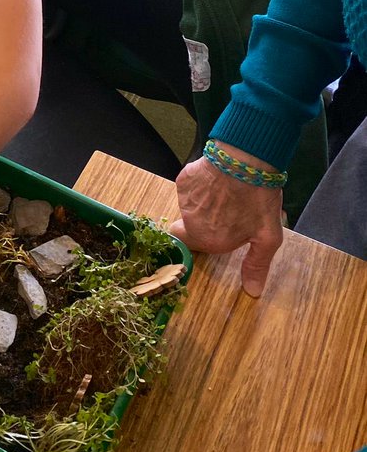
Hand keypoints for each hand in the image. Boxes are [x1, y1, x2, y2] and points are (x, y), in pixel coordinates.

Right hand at [169, 149, 283, 296]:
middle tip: (225, 210)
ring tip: (226, 192)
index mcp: (209, 240)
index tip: (213, 232)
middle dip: (202, 221)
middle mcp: (192, 223)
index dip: (199, 241)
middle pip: (188, 226)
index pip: (188, 247)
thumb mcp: (267, 237)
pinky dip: (199, 185)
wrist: (246, 159)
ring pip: (189, 206)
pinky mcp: (183, 179)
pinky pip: (188, 187)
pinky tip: (217, 179)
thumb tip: (252, 292)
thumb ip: (256, 265)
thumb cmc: (258, 199)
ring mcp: (185, 200)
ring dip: (202, 203)